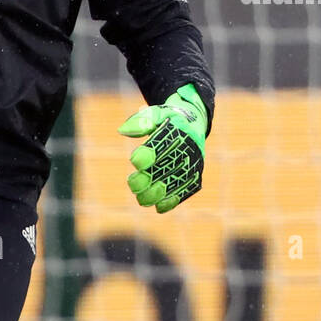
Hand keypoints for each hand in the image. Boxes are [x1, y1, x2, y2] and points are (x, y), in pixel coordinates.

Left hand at [118, 83, 206, 212]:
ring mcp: (194, 163)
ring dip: (158, 194)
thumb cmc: (169, 119)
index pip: (162, 144)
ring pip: (177, 182)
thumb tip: (123, 131)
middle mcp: (189, 147)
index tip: (135, 161)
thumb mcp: (157, 113)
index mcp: (179, 130)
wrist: (194, 123)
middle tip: (133, 184)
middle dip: (149, 179)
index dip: (147, 155)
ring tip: (141, 200)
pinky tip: (159, 207)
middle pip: (168, 167)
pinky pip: (187, 189)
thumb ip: (141, 120)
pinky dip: (174, 200)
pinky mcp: (197, 174)